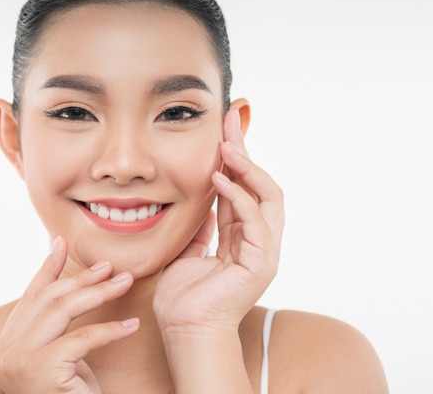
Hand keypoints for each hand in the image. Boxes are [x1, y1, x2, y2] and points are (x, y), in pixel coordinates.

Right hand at [0, 237, 138, 393]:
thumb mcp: (58, 355)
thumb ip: (56, 324)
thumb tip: (69, 282)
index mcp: (5, 343)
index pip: (29, 296)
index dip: (47, 268)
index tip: (61, 243)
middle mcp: (4, 351)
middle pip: (47, 300)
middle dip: (81, 279)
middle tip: (111, 267)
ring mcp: (18, 361)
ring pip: (61, 311)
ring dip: (97, 293)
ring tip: (124, 282)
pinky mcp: (42, 372)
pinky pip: (81, 340)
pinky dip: (110, 330)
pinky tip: (132, 325)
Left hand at [153, 107, 283, 333]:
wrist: (184, 329)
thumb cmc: (183, 297)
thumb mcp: (189, 250)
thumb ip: (202, 227)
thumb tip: (203, 203)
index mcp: (240, 237)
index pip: (242, 188)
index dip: (234, 158)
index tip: (223, 129)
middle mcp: (256, 240)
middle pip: (259, 184)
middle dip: (245, 151)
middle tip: (231, 120)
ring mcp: (262, 250)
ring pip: (266, 196)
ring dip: (247, 167)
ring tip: (227, 144)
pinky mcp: (260, 261)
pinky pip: (255, 219)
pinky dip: (239, 195)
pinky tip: (219, 178)